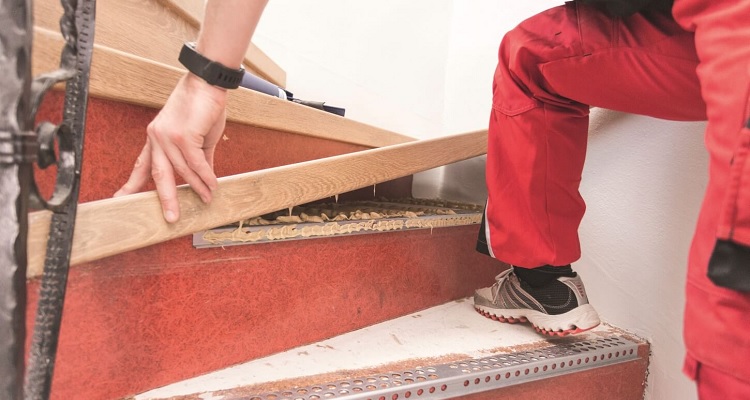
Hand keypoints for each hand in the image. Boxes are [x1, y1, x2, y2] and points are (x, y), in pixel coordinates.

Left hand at [115, 73, 227, 222]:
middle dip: (165, 199)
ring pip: (183, 171)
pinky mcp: (183, 135)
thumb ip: (200, 157)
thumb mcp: (198, 136)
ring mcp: (168, 137)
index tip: (121, 198)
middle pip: (158, 175)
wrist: (207, 82)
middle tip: (171, 218)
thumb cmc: (203, 105)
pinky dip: (206, 176)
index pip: (142, 164)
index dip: (133, 183)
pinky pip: (196, 163)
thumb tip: (205, 178)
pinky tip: (213, 185)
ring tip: (208, 197)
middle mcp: (157, 138)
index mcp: (155, 137)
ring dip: (198, 187)